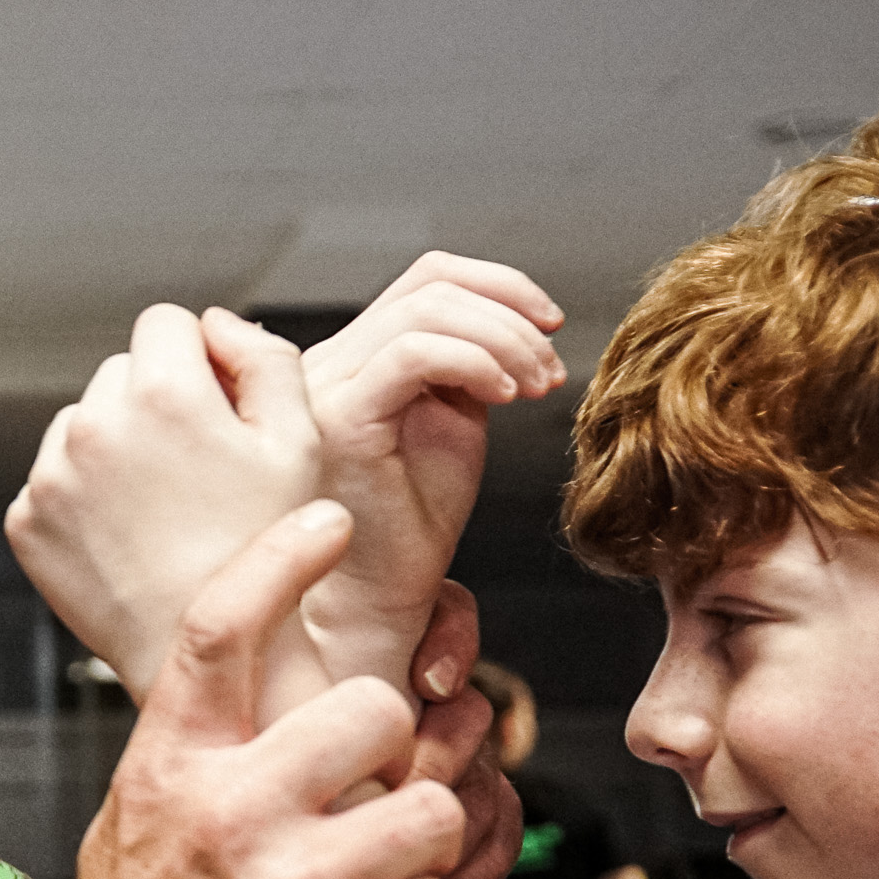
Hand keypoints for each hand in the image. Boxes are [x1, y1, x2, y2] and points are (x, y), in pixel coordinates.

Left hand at [6, 305, 321, 697]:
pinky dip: (85, 499)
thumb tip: (216, 324)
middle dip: (155, 403)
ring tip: (163, 509)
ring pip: (84, 425)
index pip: (166, 323)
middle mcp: (92, 424)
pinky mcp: (27, 522)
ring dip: (116, 449)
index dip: (200, 362)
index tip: (217, 411)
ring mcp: (51, 476)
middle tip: (196, 470)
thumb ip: (265, 356)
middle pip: (122, 371)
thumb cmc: (265, 551)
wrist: (216, 649)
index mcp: (161, 392)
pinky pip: (54, 480)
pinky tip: (130, 536)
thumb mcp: (301, 440)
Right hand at [19, 502, 517, 878]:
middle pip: (372, 708)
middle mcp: (231, 816)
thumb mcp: (134, 829)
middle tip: (382, 793)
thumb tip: (244, 678)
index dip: (282, 560)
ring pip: (435, 809)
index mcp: (173, 770)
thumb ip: (193, 754)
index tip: (330, 522)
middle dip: (398, 748)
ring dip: (439, 845)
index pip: (223, 629)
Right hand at [300, 254, 563, 689]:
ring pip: (426, 311)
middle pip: (430, 283)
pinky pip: (412, 355)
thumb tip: (513, 323)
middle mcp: (332, 360)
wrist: (380, 599)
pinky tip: (506, 395)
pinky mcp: (340, 418)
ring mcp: (328, 385)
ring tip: (537, 387)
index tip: (549, 325)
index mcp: (358, 356)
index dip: (499, 285)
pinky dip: (475, 361)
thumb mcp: (452, 423)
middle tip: (551, 366)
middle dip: (511, 311)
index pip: (427, 279)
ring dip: (504, 340)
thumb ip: (468, 366)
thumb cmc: (412, 526)